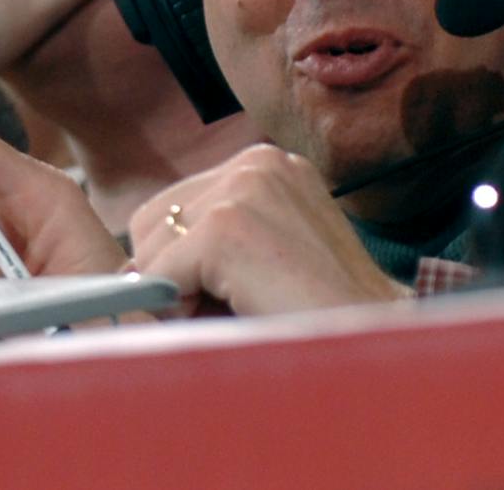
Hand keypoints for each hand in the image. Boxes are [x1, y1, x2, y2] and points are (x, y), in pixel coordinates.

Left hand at [128, 145, 411, 316]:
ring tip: (241, 310)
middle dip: (174, 272)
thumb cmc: (324, 314)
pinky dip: (178, 310)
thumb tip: (130, 266)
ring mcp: (243, 187)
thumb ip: (212, 242)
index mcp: (270, 164)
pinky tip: (233, 315)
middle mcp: (257, 161)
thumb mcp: (268, 255)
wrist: (374, 343)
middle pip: (154, 219)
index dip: (184, 260)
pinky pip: (156, 275)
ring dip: (178, 293)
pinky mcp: (226, 225)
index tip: (229, 292)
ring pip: (152, 247)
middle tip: (232, 307)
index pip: (177, 205)